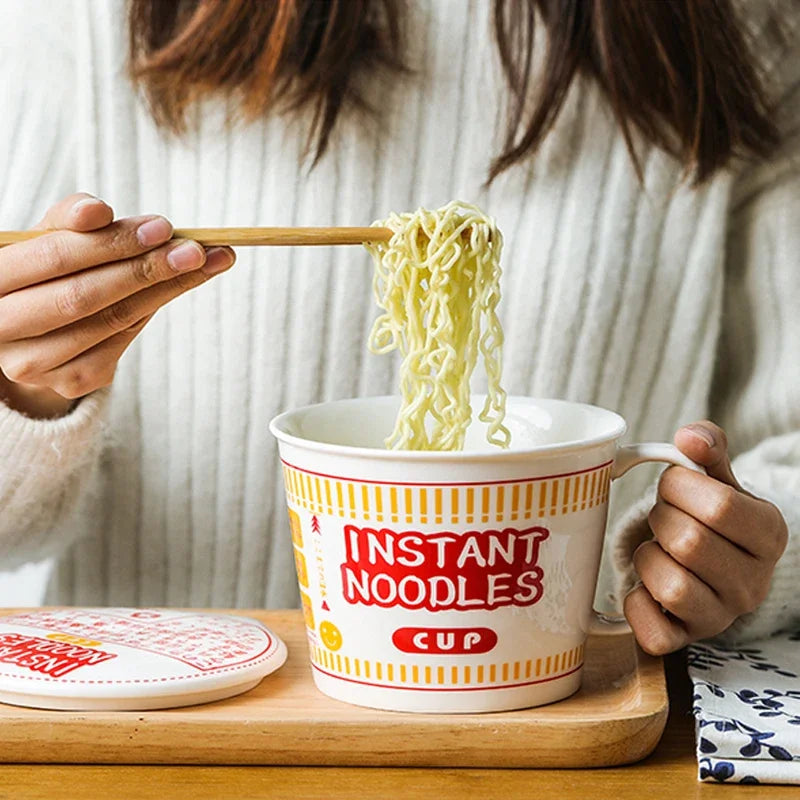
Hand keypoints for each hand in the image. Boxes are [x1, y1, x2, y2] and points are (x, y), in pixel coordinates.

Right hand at [0, 193, 234, 417]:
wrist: (31, 327)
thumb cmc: (42, 271)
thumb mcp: (45, 239)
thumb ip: (67, 220)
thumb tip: (98, 210)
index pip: (54, 257)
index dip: (111, 242)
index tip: (164, 227)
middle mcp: (2, 329)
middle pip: (85, 296)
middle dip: (147, 269)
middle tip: (196, 250)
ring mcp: (35, 364)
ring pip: (111, 321)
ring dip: (165, 290)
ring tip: (205, 264)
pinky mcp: (70, 382)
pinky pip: (122, 343)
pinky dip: (150, 311)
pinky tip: (173, 288)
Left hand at [624, 421, 788, 654]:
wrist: (709, 566)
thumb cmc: (709, 517)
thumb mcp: (716, 477)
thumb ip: (707, 447)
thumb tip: (689, 437)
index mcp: (768, 534)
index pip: (720, 506)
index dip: (678, 488)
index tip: (671, 487)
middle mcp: (752, 583)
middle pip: (690, 544)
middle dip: (661, 520)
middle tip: (662, 517)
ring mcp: (721, 617)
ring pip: (670, 586)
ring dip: (647, 559)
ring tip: (657, 549)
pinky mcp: (686, 640)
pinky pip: (652, 632)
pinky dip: (635, 604)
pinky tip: (644, 586)